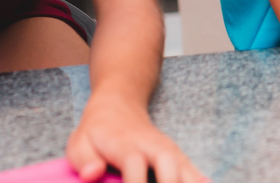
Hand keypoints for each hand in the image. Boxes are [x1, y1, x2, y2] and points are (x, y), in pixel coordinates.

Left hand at [67, 92, 206, 182]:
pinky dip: (199, 181)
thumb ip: (84, 160)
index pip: (134, 164)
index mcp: (125, 144)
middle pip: (169, 163)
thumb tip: (92, 175)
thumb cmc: (97, 130)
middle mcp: (151, 145)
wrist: (119, 104)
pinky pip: (192, 170)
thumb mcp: (79, 141)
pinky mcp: (176, 156)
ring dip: (189, 182)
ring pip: (184, 167)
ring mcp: (167, 149)